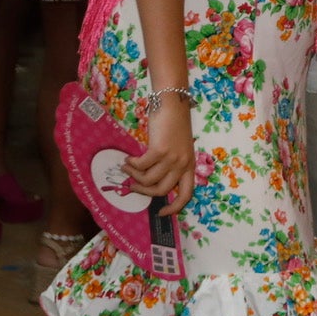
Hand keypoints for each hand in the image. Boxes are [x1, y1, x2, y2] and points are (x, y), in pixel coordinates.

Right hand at [125, 93, 196, 213]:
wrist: (172, 102)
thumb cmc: (173, 122)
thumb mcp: (177, 147)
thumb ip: (169, 163)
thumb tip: (150, 179)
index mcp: (189, 165)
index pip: (187, 195)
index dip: (174, 208)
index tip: (160, 213)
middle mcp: (183, 164)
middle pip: (161, 191)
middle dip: (144, 192)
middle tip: (132, 186)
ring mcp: (172, 158)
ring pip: (148, 180)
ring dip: (134, 176)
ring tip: (127, 168)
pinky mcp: (160, 150)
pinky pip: (141, 166)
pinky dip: (132, 165)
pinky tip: (128, 159)